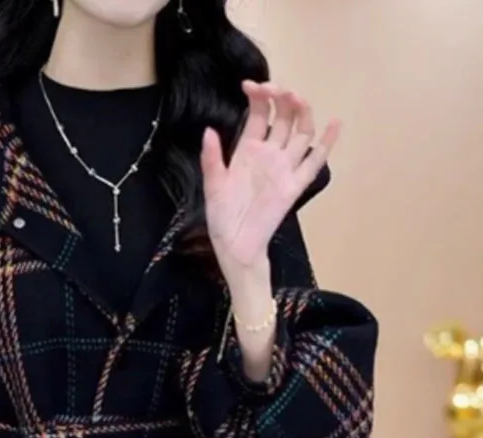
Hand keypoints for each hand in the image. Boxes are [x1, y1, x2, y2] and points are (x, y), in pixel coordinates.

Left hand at [201, 81, 340, 278]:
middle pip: (282, 117)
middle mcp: (269, 154)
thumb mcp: (212, 185)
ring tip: (296, 98)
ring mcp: (284, 167)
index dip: (258, 97)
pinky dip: (327, 143)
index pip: (258, 114)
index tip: (250, 85)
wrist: (235, 245)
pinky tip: (335, 123)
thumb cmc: (222, 217)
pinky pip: (315, 161)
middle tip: (275, 89)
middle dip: (281, 98)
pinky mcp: (295, 184)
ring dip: (301, 112)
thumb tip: (209, 131)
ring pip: (300, 132)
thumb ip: (211, 158)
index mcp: (247, 150)